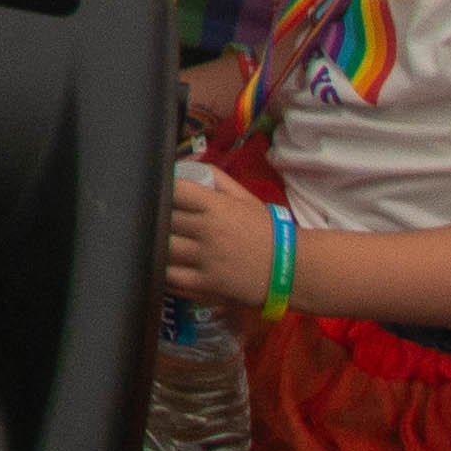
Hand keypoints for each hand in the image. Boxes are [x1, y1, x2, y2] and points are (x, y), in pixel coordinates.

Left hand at [156, 163, 266, 309]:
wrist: (294, 269)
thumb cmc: (265, 231)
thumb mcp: (244, 198)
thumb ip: (215, 178)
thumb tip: (183, 166)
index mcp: (215, 206)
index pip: (173, 191)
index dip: (162, 194)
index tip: (161, 199)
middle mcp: (207, 230)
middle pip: (162, 220)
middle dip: (158, 221)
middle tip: (156, 223)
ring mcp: (205, 259)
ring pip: (162, 248)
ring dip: (158, 246)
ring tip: (161, 245)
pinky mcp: (206, 285)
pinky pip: (170, 277)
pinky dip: (164, 271)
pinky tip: (167, 267)